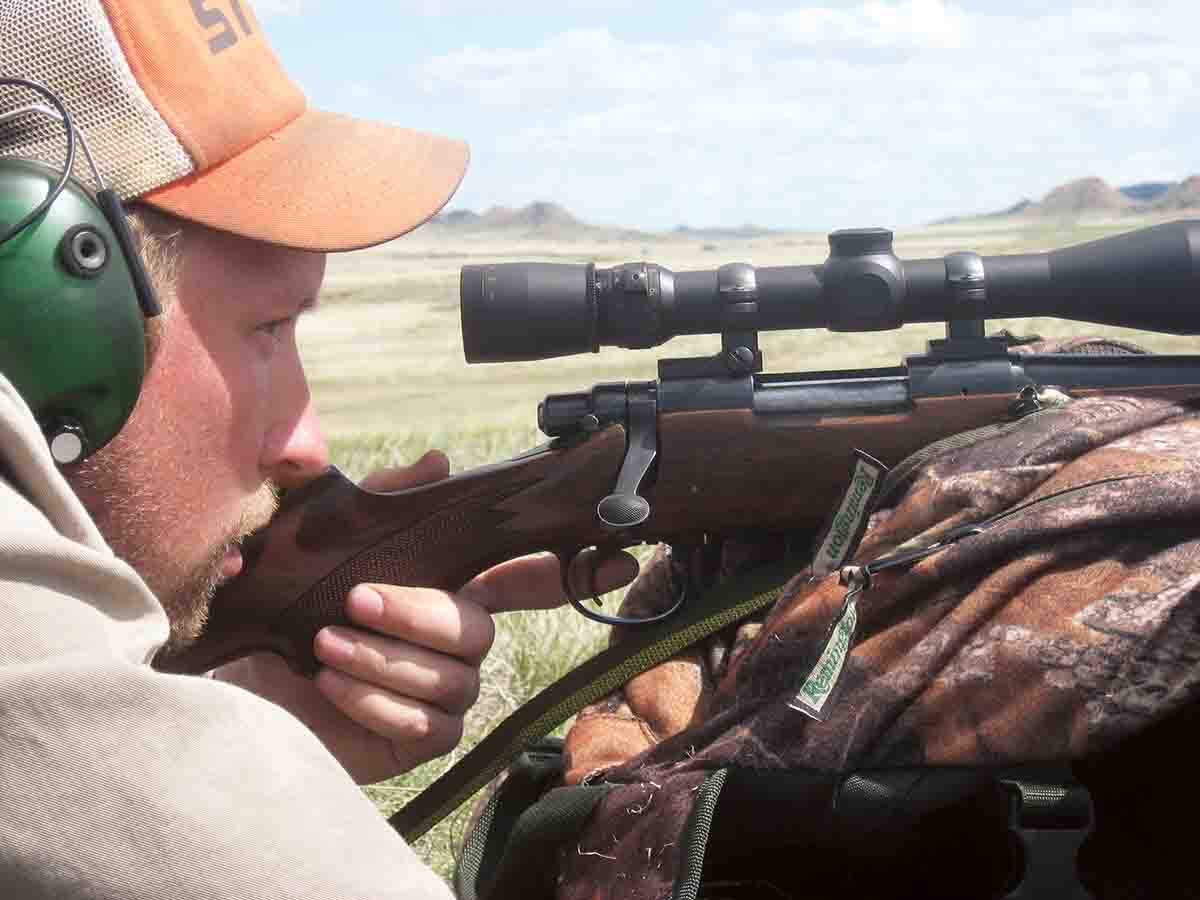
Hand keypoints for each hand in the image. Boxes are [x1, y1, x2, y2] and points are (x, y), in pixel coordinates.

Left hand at [216, 450, 637, 783]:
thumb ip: (379, 501)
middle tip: (357, 601)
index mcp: (443, 587)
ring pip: (453, 677)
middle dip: (420, 613)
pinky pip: (429, 724)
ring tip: (324, 644)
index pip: (521, 576)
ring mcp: (443, 692)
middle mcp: (453, 640)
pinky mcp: (421, 738)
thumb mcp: (320, 543)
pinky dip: (376, 701)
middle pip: (482, 626)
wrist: (235, 688)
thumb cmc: (282, 611)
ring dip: (383, 658)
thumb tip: (439, 462)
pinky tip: (331, 686)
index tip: (619, 556)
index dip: (572, 567)